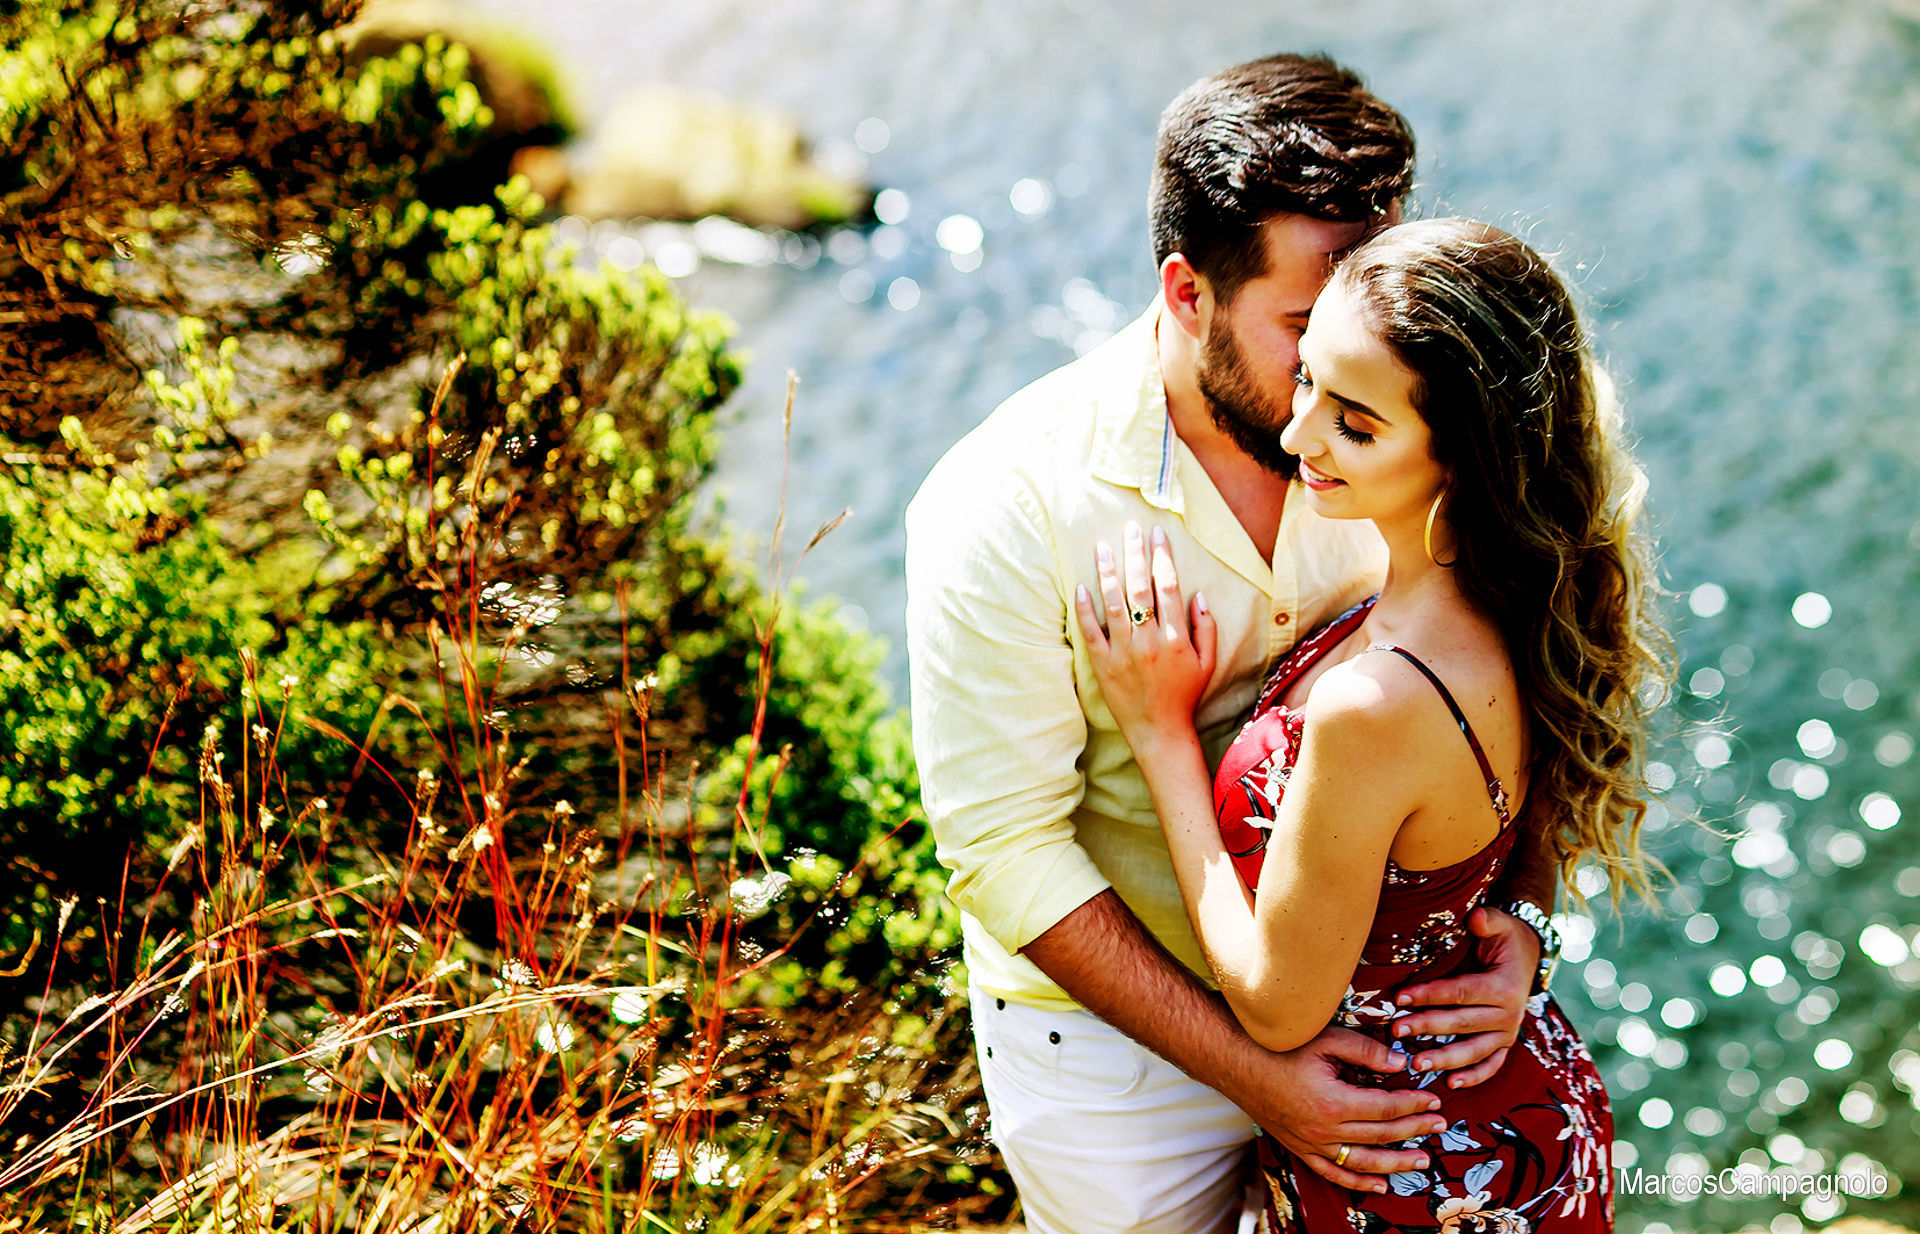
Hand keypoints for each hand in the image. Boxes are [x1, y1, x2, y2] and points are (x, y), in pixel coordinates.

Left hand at [1073, 522, 1216, 743]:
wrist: (1159, 731)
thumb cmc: (1185, 695)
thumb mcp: (1208, 663)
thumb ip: (1206, 628)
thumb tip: (1198, 594)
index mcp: (1175, 638)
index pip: (1168, 588)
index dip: (1162, 558)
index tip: (1158, 535)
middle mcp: (1149, 642)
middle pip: (1139, 589)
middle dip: (1134, 554)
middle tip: (1130, 528)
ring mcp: (1124, 653)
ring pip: (1113, 605)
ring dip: (1108, 573)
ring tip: (1102, 547)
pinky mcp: (1103, 665)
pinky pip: (1091, 632)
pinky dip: (1085, 609)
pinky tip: (1081, 587)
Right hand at [1242, 1025, 1446, 1192]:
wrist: (1236, 1062)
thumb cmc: (1279, 1046)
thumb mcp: (1325, 1039)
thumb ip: (1366, 1051)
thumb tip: (1401, 1064)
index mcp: (1333, 1102)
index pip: (1386, 1107)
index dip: (1414, 1104)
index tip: (1434, 1099)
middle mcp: (1324, 1130)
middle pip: (1381, 1135)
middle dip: (1414, 1130)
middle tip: (1440, 1124)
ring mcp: (1311, 1144)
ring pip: (1364, 1162)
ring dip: (1397, 1163)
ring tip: (1423, 1160)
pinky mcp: (1300, 1148)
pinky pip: (1334, 1173)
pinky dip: (1360, 1183)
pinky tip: (1382, 1184)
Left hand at [1391, 906, 1538, 1087]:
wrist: (1528, 956)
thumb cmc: (1504, 938)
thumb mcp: (1498, 923)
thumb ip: (1488, 920)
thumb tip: (1476, 916)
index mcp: (1504, 987)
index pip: (1460, 992)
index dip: (1430, 994)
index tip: (1400, 998)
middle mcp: (1508, 1014)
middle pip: (1462, 1023)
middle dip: (1427, 1027)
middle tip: (1396, 1030)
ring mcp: (1508, 1032)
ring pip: (1474, 1050)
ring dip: (1445, 1059)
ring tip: (1416, 1064)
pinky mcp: (1505, 1043)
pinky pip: (1492, 1064)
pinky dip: (1475, 1076)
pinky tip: (1451, 1083)